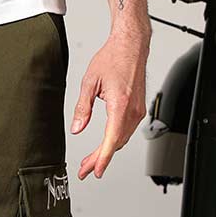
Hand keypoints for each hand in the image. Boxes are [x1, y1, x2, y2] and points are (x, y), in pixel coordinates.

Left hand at [69, 19, 150, 179]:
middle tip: (85, 169)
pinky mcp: (138, 108)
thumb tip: (77, 128)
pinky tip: (106, 144)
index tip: (94, 170)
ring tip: (91, 159)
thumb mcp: (89, 82)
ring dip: (108, 150)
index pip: (111, 140)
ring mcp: (137, 110)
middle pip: (116, 143)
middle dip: (100, 159)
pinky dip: (115, 140)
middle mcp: (132, 110)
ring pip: (122, 139)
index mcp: (120, 105)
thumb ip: (82, 108)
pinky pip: (127, 130)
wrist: (131, 46)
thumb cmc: (113, 58)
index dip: (102, 158)